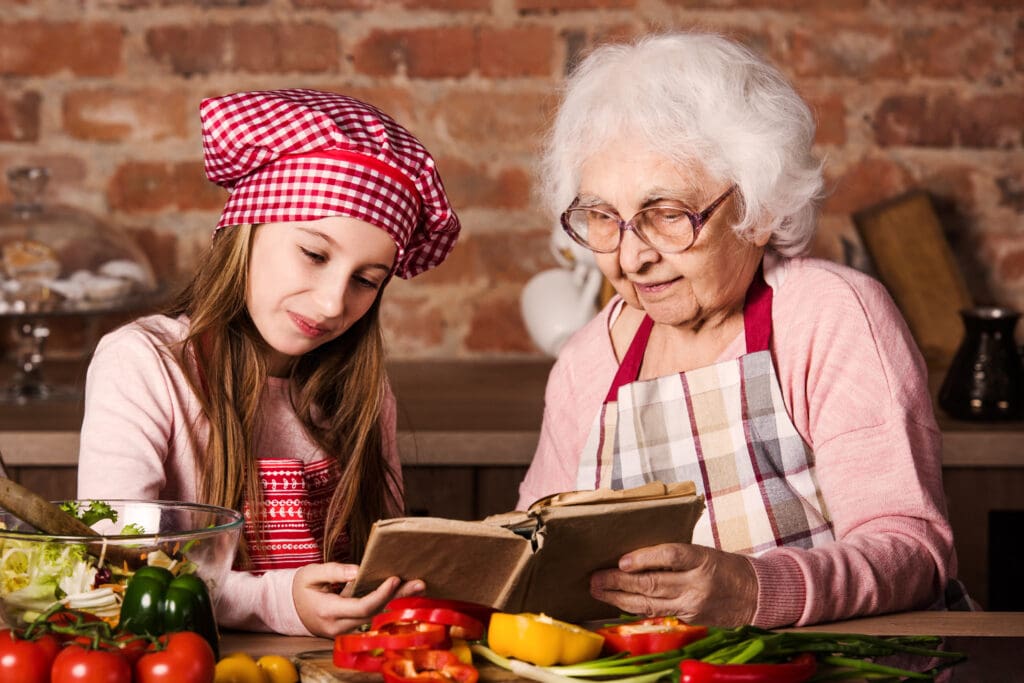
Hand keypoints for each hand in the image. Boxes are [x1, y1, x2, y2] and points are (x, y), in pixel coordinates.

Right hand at [292, 562, 424, 636]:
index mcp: (328, 611)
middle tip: (420, 583)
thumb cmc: (298, 588)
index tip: (395, 578)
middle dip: (398, 597)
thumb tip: (358, 570)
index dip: (381, 594)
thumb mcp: (311, 574)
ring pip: (374, 616)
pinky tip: (402, 592)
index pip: (362, 607)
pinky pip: (369, 616)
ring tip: (418, 585)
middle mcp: (338, 625)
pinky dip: (386, 603)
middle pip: (374, 613)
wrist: (285, 608)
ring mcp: (343, 629)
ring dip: (396, 600)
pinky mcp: (347, 626)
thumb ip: (334, 571)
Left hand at [589, 543, 756, 626]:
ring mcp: (693, 605)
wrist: (754, 594)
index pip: (670, 556)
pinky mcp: (690, 618)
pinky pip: (657, 612)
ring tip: (598, 591)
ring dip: (620, 598)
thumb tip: (635, 554)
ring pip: (650, 603)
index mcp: (703, 559)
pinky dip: (635, 608)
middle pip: (653, 583)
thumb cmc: (724, 566)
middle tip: (595, 578)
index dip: (644, 558)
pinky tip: (618, 603)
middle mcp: (697, 584)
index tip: (622, 561)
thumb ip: (674, 555)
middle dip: (619, 581)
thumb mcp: (704, 551)